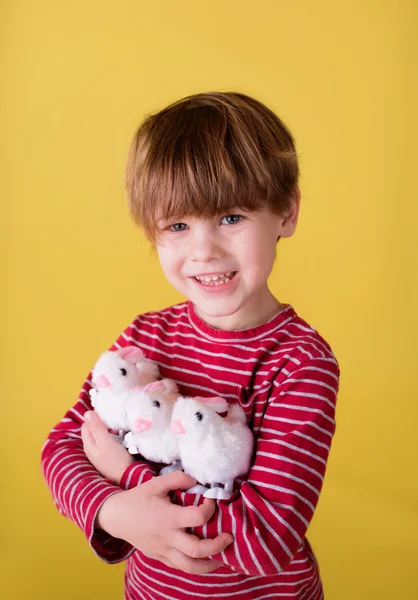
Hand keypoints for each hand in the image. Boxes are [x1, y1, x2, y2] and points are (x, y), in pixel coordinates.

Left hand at [81, 411, 133, 483]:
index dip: (94, 419)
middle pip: (92, 430)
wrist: (127, 476)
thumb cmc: (116, 459)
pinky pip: (106, 442)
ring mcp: (99, 453)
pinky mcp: (107, 456)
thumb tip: (87, 413)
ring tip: (117, 431)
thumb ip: (96, 428)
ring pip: (99, 435)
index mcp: (88, 444)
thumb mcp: (106, 441)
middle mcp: (91, 449)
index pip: (86, 425)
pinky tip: (119, 439)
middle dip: (101, 424)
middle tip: (113, 424)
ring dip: (107, 430)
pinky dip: (111, 437)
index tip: (106, 418)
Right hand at [97, 470, 232, 573]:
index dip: (210, 508)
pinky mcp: (160, 557)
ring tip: (222, 557)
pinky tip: (205, 559)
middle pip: (197, 550)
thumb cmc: (137, 499)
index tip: (211, 500)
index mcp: (168, 517)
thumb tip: (196, 480)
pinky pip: (180, 567)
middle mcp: (168, 537)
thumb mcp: (156, 483)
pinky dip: (196, 565)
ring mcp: (164, 550)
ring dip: (210, 564)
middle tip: (229, 536)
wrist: (116, 517)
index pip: (198, 517)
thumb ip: (178, 478)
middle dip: (218, 545)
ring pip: (190, 566)